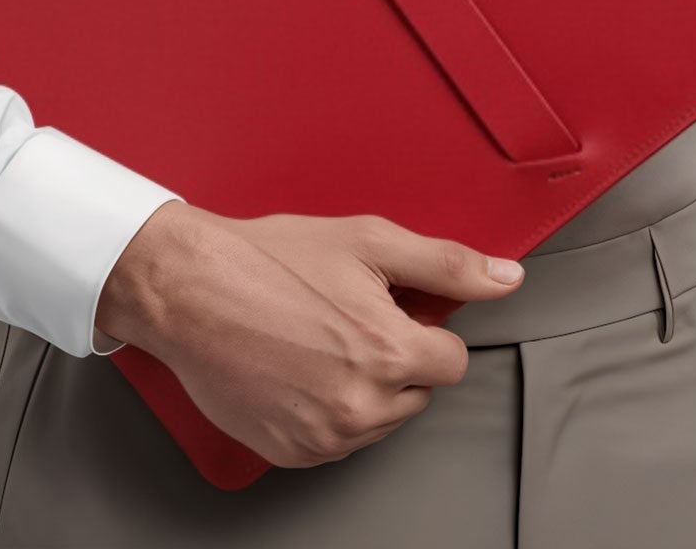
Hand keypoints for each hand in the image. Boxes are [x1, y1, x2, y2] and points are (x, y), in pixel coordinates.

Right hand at [92, 202, 524, 467]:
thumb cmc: (269, 261)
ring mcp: (325, 436)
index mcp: (389, 354)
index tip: (390, 310)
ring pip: (380, 420)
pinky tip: (298, 370)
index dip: (423, 329)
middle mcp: (361, 405)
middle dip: (395, 359)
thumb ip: (447, 264)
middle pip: (417, 392)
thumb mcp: (368, 242)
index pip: (452, 361)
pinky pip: (338, 439)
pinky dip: (328, 411)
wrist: (189, 290)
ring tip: (317, 340)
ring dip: (364, 388)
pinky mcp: (292, 452)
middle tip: (345, 319)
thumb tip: (506, 278)